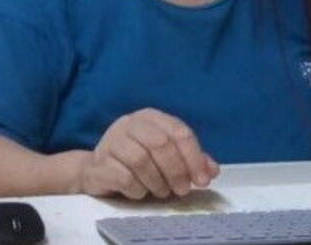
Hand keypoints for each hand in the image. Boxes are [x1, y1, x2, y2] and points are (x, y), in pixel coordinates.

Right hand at [76, 108, 219, 199]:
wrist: (98, 171)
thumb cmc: (136, 162)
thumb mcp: (166, 157)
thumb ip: (190, 160)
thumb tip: (212, 170)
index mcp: (150, 118)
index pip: (178, 131)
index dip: (194, 157)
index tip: (202, 180)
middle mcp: (129, 124)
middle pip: (160, 143)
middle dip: (176, 170)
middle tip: (183, 189)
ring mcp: (112, 141)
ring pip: (140, 160)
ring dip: (157, 182)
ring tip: (162, 191)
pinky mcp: (100, 163)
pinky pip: (124, 177)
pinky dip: (138, 189)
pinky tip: (140, 192)